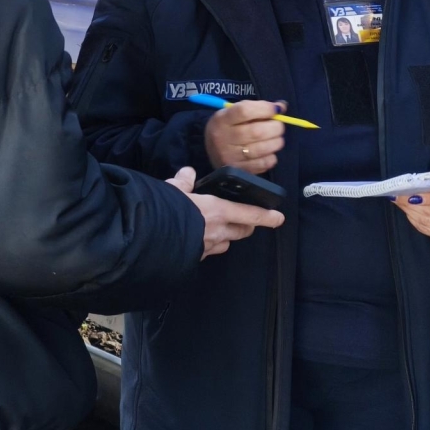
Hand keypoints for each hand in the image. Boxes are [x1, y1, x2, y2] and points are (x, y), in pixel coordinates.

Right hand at [167, 166, 284, 257]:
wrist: (150, 238)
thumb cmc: (166, 209)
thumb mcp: (174, 189)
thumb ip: (184, 181)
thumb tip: (188, 172)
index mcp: (218, 210)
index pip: (250, 214)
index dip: (267, 216)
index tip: (279, 218)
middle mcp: (218, 230)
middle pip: (243, 231)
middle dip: (247, 227)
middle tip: (246, 221)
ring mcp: (208, 246)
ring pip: (227, 243)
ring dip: (228, 237)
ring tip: (220, 230)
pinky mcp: (196, 257)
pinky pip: (209, 251)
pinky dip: (208, 245)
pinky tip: (198, 240)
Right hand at [203, 100, 285, 174]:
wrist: (211, 151)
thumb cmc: (228, 127)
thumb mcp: (233, 113)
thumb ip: (256, 107)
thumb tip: (282, 106)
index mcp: (222, 120)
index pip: (244, 111)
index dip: (265, 109)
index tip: (276, 109)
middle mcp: (223, 138)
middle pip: (256, 131)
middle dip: (275, 127)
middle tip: (278, 126)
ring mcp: (230, 157)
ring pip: (261, 149)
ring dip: (276, 142)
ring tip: (276, 139)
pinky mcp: (238, 170)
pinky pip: (262, 164)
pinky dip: (271, 157)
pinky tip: (269, 152)